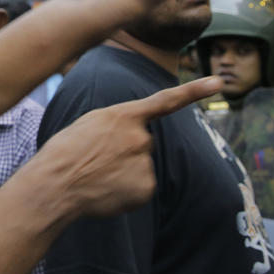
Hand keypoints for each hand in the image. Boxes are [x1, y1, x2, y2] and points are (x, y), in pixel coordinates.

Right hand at [38, 76, 221, 218]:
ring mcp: (145, 162)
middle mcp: (141, 136)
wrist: (55, 184)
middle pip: (143, 143)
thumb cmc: (65, 152)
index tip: (218, 82)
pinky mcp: (146, 187)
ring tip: (98, 175)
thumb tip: (134, 138)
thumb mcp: (89, 124)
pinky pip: (142, 188)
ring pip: (141, 167)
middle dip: (126, 151)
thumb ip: (117, 124)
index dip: (194, 91)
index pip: (166, 100)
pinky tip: (106, 191)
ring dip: (125, 172)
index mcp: (124, 115)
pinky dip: (127, 191)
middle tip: (97, 160)